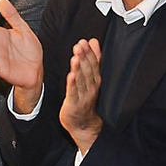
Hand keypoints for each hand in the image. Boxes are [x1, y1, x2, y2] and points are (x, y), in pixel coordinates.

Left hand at [60, 38, 103, 154]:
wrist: (84, 124)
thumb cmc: (86, 99)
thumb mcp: (92, 77)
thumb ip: (93, 59)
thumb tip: (94, 42)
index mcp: (94, 80)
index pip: (93, 64)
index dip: (90, 53)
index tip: (85, 42)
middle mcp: (91, 87)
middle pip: (88, 70)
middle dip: (84, 57)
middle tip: (80, 45)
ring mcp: (83, 96)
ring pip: (82, 80)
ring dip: (79, 68)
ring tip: (76, 57)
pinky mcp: (74, 104)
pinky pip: (73, 93)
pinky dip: (73, 84)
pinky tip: (71, 75)